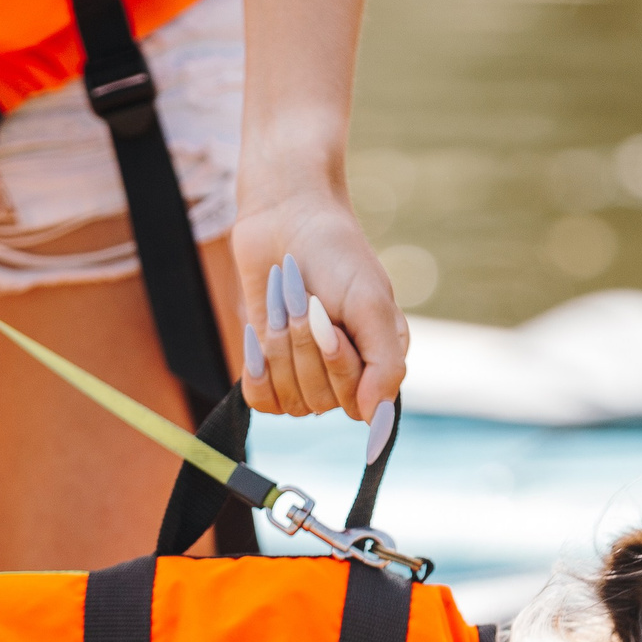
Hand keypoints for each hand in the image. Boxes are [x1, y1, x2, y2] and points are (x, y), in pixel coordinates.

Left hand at [232, 187, 405, 424]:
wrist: (286, 220)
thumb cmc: (337, 256)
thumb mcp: (371, 305)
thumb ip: (386, 364)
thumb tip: (375, 420)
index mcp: (381, 363)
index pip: (356, 402)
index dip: (336, 362)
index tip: (329, 317)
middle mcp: (347, 378)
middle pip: (319, 402)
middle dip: (303, 346)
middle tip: (306, 299)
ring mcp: (307, 376)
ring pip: (288, 400)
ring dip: (279, 348)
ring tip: (286, 304)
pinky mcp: (270, 370)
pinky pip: (260, 401)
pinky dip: (256, 367)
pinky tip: (258, 334)